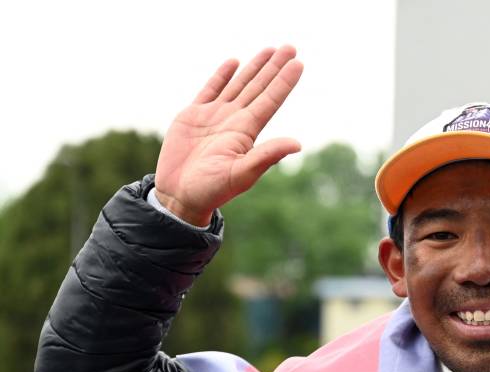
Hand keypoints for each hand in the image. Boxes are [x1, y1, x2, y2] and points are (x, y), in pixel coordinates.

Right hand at [154, 46, 303, 226]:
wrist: (180, 195)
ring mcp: (214, 117)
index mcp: (246, 132)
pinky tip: (235, 63)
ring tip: (269, 50)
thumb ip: (267, 156)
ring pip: (238, 85)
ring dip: (254, 68)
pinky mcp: (193, 116)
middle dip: (274, 67)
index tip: (299, 63)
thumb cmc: (212, 190)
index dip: (284, 82)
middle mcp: (234, 121)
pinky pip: (210, 90)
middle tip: (290, 47)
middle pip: (258, 87)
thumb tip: (298, 143)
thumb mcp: (242, 174)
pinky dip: (222, 76)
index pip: (270, 100)